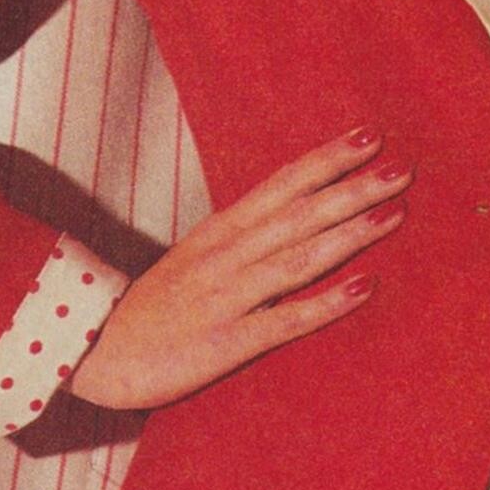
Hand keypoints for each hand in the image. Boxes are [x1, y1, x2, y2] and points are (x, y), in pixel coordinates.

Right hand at [69, 131, 409, 410]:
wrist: (88, 352)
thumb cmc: (146, 312)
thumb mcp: (191, 263)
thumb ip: (238, 245)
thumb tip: (288, 225)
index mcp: (217, 234)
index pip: (280, 186)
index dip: (325, 161)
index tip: (368, 136)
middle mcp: (225, 257)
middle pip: (298, 214)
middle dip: (352, 189)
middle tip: (401, 167)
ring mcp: (225, 297)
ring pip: (296, 257)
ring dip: (348, 234)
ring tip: (394, 213)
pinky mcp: (224, 342)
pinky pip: (283, 320)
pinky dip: (325, 302)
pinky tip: (364, 289)